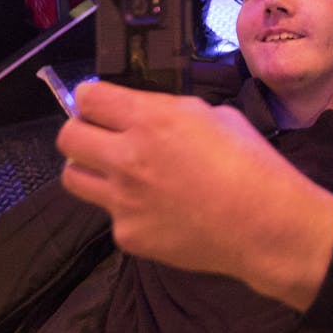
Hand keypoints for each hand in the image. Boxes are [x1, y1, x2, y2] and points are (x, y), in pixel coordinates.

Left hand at [56, 81, 332, 309]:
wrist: (265, 225)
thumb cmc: (251, 163)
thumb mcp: (214, 116)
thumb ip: (170, 113)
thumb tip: (150, 116)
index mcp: (151, 119)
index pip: (87, 98)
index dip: (92, 98)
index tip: (101, 104)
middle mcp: (127, 157)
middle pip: (67, 136)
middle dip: (82, 130)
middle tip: (103, 136)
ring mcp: (123, 201)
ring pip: (73, 177)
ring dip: (90, 169)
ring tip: (118, 173)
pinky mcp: (128, 235)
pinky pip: (111, 215)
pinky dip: (127, 210)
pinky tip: (158, 210)